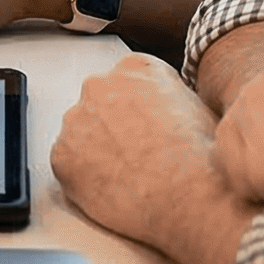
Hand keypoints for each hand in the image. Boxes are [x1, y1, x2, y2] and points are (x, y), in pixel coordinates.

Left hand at [55, 54, 256, 263]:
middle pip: (99, 104)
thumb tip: (166, 109)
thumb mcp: (198, 107)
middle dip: (112, 127)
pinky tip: (113, 189)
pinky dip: (84, 178)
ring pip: (81, 135)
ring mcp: (76, 120)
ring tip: (129, 176)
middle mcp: (98, 85)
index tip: (146, 129)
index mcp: (134, 68)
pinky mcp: (61, 155)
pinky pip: (68, 165)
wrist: (190, 195)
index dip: (138, 111)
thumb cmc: (202, 157)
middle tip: (137, 156)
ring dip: (96, 151)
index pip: (126, 82)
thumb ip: (168, 97)